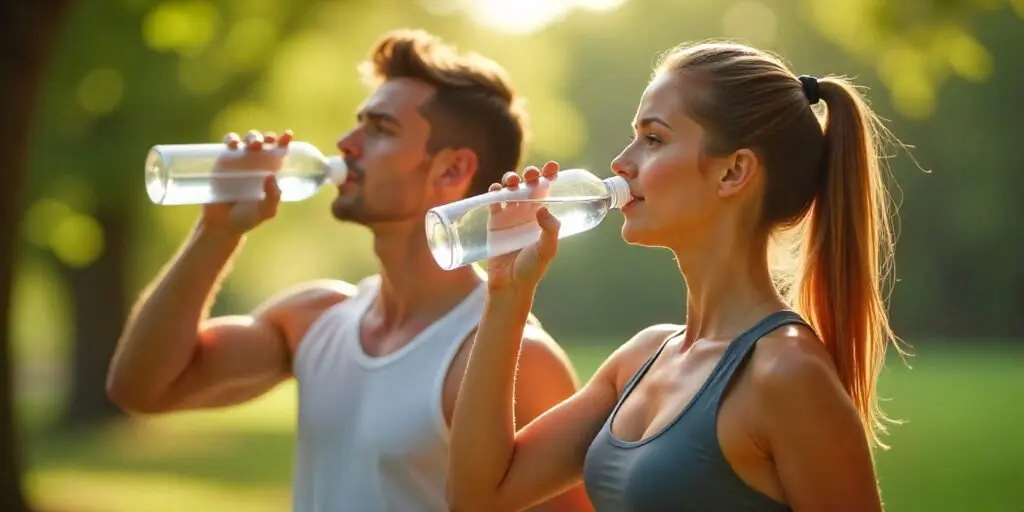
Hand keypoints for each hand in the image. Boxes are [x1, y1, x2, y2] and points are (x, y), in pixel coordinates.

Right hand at [200, 129, 292, 236]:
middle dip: (267, 137)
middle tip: (266, 142)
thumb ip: (272, 197)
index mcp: (271, 171)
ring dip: (252, 136)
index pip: (280, 152)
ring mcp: (240, 160)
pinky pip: (228, 144)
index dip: (285, 141)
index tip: (288, 135)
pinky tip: (234, 144)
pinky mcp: (224, 160)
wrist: (221, 223)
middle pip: (265, 142)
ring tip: (253, 144)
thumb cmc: (247, 218)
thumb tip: (271, 176)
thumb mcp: (265, 211)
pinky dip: (231, 139)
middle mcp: (258, 163)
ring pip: (248, 139)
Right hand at [485, 162, 561, 293]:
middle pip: (528, 184)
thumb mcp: (547, 250)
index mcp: (542, 215)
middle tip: (531, 175)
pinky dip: (493, 192)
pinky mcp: (493, 222)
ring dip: (511, 179)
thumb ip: (549, 230)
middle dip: (530, 174)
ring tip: (513, 182)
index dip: (550, 175)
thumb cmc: (531, 269)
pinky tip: (496, 189)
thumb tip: (541, 208)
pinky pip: (492, 201)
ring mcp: (509, 216)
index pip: (547, 189)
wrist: (509, 285)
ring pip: (510, 189)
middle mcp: (526, 212)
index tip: (553, 167)